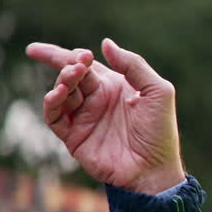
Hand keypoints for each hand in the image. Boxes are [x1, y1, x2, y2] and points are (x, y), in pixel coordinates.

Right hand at [26, 39, 184, 193]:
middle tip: (74, 64)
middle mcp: (96, 100)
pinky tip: (56, 94)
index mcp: (114, 86)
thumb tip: (106, 43)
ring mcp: (84, 118)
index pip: (85, 64)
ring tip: (72, 77)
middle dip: (65, 64)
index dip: (72, 55)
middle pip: (70, 74)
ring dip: (62, 82)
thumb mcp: (158, 92)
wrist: (154, 168)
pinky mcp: (74, 137)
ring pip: (61, 93)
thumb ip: (134, 66)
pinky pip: (54, 117)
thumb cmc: (160, 131)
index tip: (80, 54)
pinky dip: (51, 104)